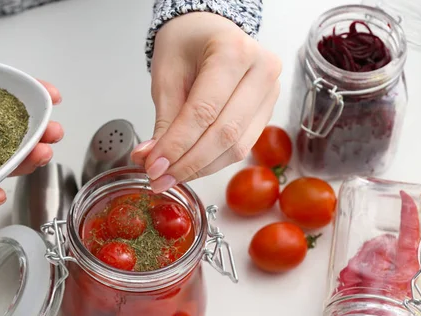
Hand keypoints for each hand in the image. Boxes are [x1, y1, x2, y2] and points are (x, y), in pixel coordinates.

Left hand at [131, 12, 280, 192]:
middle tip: (158, 177)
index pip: (204, 111)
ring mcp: (270, 92)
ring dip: (200, 168)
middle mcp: (261, 71)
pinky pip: (242, 146)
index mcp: (233, 51)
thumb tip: (150, 160)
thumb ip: (163, 121)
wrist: (207, 32)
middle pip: (225, 134)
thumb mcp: (166, 75)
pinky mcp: (266, 111)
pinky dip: (213, 162)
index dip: (177, 145)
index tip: (152, 166)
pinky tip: (189, 166)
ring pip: (237, 147)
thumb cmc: (186, 44)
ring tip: (170, 176)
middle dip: (188, 163)